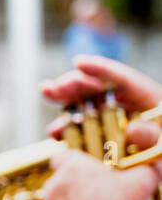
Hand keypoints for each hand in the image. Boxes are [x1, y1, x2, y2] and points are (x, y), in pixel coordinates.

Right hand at [42, 56, 161, 147]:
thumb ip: (152, 136)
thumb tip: (133, 131)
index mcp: (147, 98)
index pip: (123, 79)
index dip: (100, 69)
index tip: (78, 63)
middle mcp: (127, 104)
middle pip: (97, 86)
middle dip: (73, 83)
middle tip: (54, 86)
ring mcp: (113, 119)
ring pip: (85, 103)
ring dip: (63, 100)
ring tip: (47, 94)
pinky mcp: (102, 136)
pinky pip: (81, 128)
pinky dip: (67, 129)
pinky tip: (55, 132)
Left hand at [44, 147, 161, 199]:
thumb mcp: (141, 184)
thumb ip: (147, 170)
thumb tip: (153, 167)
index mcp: (72, 166)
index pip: (66, 155)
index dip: (81, 163)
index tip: (95, 171)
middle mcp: (56, 182)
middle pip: (66, 178)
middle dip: (82, 185)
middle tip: (102, 194)